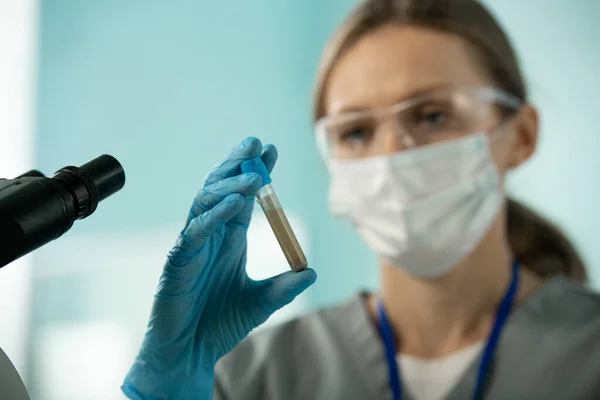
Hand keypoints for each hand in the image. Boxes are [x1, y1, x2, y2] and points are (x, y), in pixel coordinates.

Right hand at [122, 137, 316, 399]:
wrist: (191, 352)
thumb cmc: (220, 324)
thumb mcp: (261, 302)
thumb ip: (284, 287)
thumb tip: (312, 272)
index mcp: (230, 239)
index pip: (244, 197)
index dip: (256, 172)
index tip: (271, 150)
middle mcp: (212, 236)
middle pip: (222, 188)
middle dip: (238, 164)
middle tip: (255, 142)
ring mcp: (194, 245)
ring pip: (206, 202)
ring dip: (229, 184)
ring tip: (255, 174)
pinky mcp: (180, 260)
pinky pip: (195, 231)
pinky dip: (214, 215)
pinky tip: (234, 203)